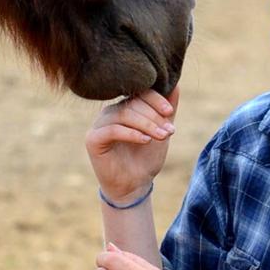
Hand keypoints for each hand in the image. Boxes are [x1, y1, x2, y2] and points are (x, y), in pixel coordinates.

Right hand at [85, 87, 178, 203]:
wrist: (134, 185)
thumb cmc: (146, 157)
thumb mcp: (161, 131)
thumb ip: (167, 110)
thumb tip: (176, 84)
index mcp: (124, 107)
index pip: (138, 92)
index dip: (155, 99)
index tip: (170, 112)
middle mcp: (110, 112)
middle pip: (132, 103)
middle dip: (154, 116)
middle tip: (170, 130)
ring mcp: (99, 125)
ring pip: (124, 114)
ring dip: (147, 124)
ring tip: (162, 136)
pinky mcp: (93, 139)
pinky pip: (112, 130)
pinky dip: (131, 133)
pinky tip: (146, 141)